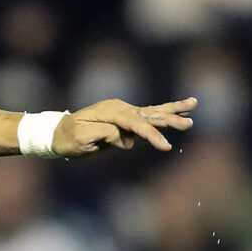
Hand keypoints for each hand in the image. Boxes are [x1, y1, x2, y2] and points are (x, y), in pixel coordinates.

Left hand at [54, 97, 196, 156]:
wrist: (58, 133)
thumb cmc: (67, 138)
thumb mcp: (81, 139)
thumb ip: (103, 134)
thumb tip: (123, 135)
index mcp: (109, 112)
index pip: (135, 124)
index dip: (151, 135)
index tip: (165, 146)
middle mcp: (119, 108)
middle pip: (149, 114)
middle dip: (169, 119)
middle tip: (188, 123)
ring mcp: (123, 111)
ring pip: (152, 111)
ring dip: (173, 111)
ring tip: (193, 104)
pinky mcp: (125, 117)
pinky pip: (148, 115)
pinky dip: (165, 112)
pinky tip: (182, 109)